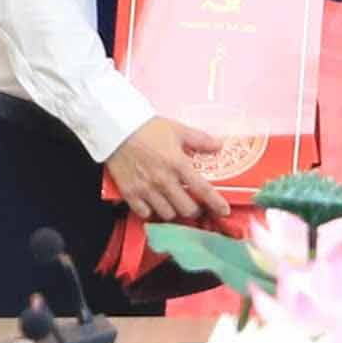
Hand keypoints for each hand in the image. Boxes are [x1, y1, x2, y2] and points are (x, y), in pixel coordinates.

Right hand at [103, 117, 231, 222]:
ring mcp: (146, 189)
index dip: (216, 203)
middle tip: (193, 204)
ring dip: (174, 211)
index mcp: (178, 164)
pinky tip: (153, 203)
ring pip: (167, 214)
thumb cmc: (148, 128)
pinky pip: (145, 213)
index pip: (203, 190)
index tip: (223, 211)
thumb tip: (218, 145)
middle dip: (194, 209)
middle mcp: (163, 180)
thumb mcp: (178, 130)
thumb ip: (200, 140)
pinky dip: (151, 211)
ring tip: (173, 203)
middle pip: (186, 209)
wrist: (118, 128)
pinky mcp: (130, 193)